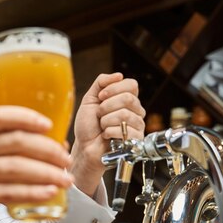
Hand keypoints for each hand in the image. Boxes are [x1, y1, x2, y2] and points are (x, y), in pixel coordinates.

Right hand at [0, 106, 72, 222]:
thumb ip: (17, 151)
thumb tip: (59, 147)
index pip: (0, 116)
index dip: (25, 117)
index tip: (49, 125)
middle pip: (14, 141)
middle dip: (46, 149)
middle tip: (67, 160)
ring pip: (13, 167)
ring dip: (44, 173)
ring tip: (65, 180)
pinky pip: (6, 191)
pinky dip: (31, 192)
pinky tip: (49, 193)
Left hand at [69, 73, 145, 195]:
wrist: (84, 147)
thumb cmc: (88, 126)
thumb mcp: (90, 99)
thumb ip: (101, 83)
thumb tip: (119, 75)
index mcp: (126, 100)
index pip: (132, 85)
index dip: (114, 88)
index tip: (100, 97)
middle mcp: (135, 111)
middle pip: (128, 98)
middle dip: (107, 106)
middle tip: (99, 114)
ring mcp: (137, 125)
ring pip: (125, 114)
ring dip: (106, 121)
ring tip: (102, 126)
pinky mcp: (136, 139)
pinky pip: (124, 130)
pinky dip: (109, 132)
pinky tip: (105, 136)